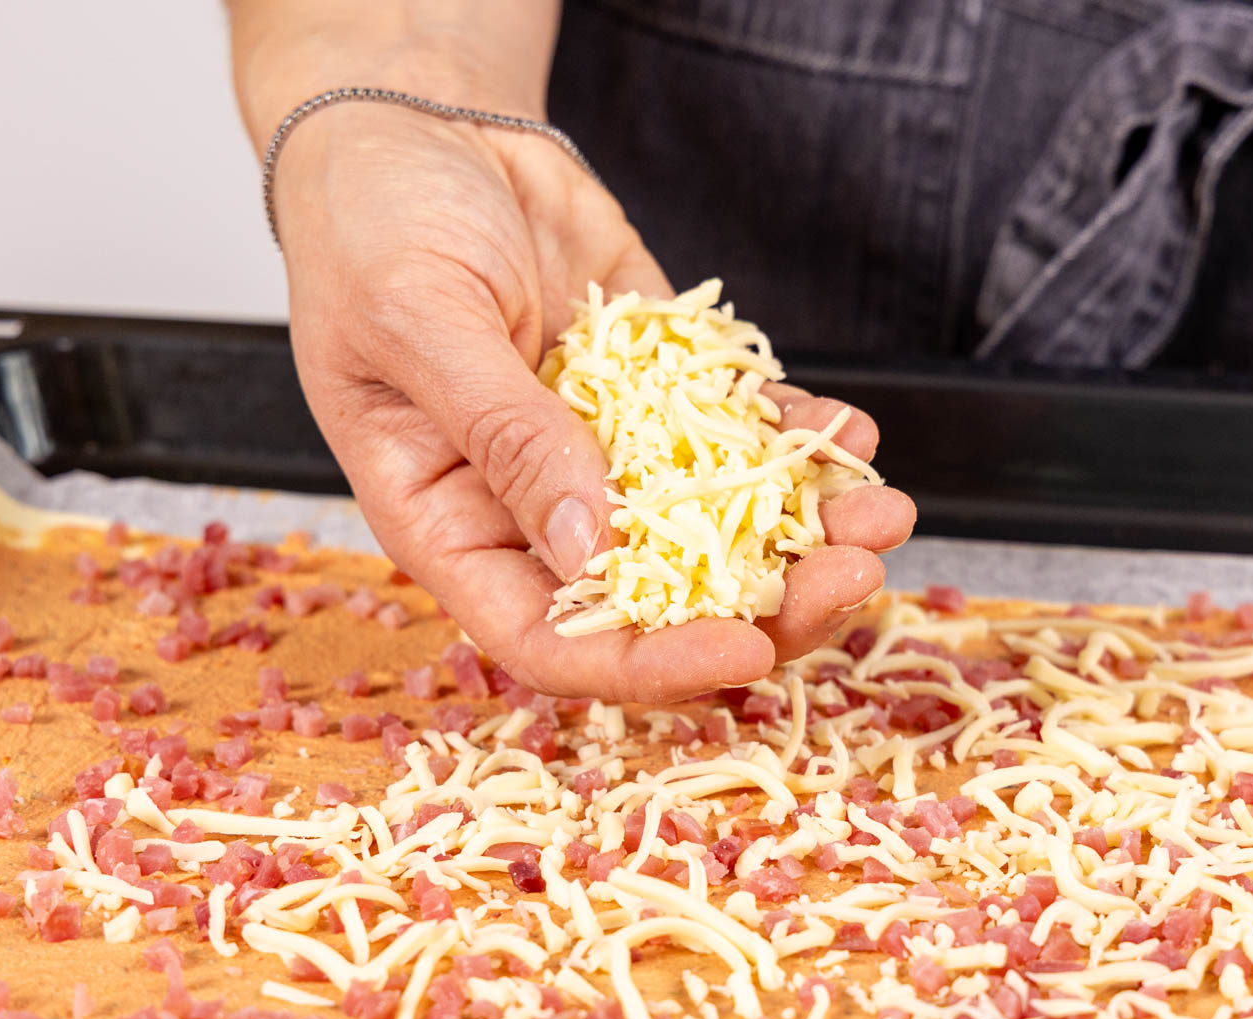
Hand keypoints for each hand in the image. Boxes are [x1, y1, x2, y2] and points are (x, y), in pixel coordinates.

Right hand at [275, 104, 915, 701]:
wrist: (418, 122)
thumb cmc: (369, 225)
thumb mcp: (418, 324)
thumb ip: (503, 434)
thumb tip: (588, 547)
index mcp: (451, 524)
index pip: (553, 635)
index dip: (649, 662)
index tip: (745, 652)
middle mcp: (534, 504)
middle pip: (658, 599)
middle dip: (765, 602)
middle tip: (852, 576)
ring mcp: (605, 448)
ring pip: (714, 525)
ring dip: (805, 531)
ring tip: (882, 511)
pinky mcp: (659, 387)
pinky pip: (737, 431)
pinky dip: (796, 439)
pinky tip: (849, 432)